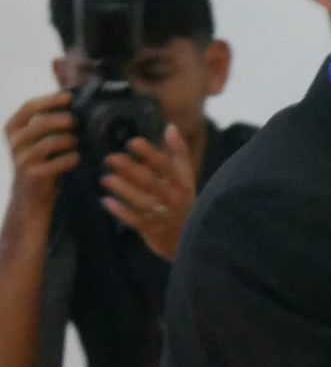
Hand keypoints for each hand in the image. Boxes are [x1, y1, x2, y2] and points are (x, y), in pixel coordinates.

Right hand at [6, 92, 76, 211]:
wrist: (30, 196)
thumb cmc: (41, 161)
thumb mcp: (38, 139)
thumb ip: (49, 122)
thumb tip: (74, 100)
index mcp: (13, 129)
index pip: (29, 107)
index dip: (50, 99)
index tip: (69, 96)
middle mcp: (14, 143)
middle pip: (41, 123)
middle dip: (63, 120)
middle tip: (77, 121)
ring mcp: (22, 160)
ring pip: (49, 143)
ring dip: (69, 140)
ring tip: (77, 142)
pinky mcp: (33, 175)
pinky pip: (57, 163)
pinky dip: (71, 159)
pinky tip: (76, 158)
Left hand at [100, 125, 196, 260]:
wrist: (189, 240)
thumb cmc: (183, 202)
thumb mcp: (186, 177)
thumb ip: (179, 153)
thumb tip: (170, 126)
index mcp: (183, 183)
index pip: (167, 166)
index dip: (150, 154)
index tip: (133, 142)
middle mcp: (174, 199)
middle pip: (151, 182)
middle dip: (130, 169)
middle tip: (110, 158)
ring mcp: (163, 215)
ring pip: (142, 201)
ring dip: (123, 189)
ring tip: (105, 179)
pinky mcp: (152, 230)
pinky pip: (135, 220)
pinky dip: (120, 211)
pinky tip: (106, 201)